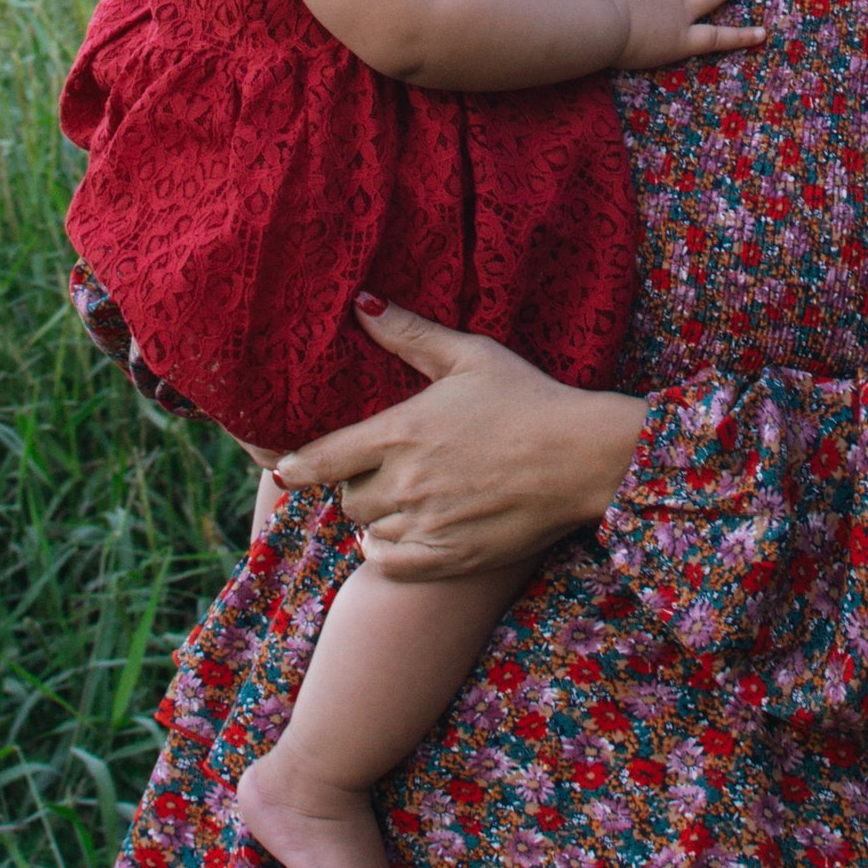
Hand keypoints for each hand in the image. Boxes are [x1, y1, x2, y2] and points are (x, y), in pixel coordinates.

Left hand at [277, 304, 647, 577]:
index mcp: (400, 432)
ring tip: (398, 498)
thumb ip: (411, 334)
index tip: (284, 467)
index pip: (323, 458)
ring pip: (368, 529)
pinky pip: (391, 564)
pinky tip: (397, 535)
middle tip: (382, 469)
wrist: (583, 456)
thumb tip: (362, 303)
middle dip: (356, 483)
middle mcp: (404, 482)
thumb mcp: (471, 356)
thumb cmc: (529, 398)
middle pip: (347, 496)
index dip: (296, 465)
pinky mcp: (450, 557)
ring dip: (375, 516)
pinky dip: (385, 553)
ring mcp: (426, 523)